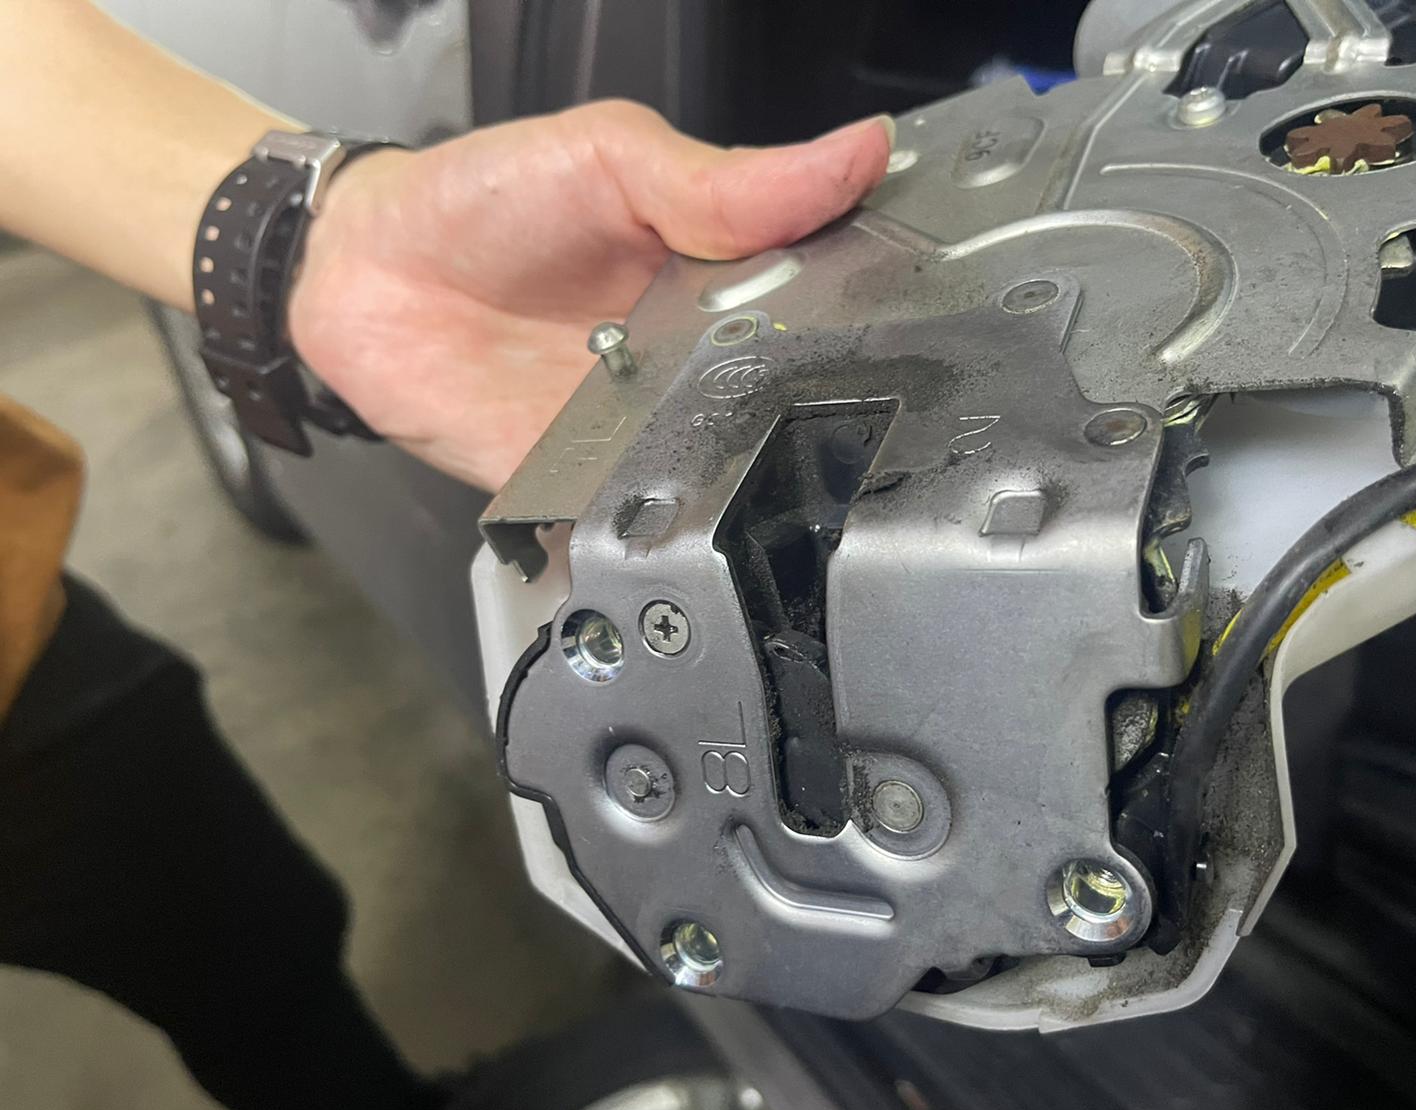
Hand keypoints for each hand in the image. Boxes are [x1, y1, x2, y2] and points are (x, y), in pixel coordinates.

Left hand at [287, 102, 891, 490]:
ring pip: (735, 466)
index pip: (828, 294)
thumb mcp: (610, 157)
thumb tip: (856, 153)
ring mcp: (650, 425)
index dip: (879, 305)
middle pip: (794, 397)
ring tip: (788, 460)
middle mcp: (698, 356)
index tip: (927, 314)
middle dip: (831, 406)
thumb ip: (726, 179)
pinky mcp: (595, 485)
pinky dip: (676, 522)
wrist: (362, 280)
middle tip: (869, 404)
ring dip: (761, 470)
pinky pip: (653, 515)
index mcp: (722, 271)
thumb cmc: (479, 202)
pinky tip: (699, 510)